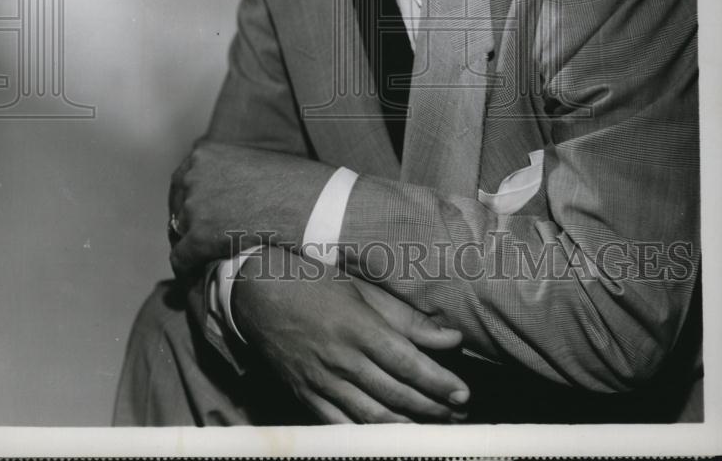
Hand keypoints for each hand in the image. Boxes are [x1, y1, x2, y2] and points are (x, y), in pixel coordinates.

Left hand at [168, 140, 332, 274]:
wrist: (311, 204)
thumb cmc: (295, 184)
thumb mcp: (256, 164)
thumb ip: (231, 173)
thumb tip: (224, 194)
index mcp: (206, 154)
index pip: (181, 181)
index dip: (188, 202)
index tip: (198, 218)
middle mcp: (193, 175)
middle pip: (176, 207)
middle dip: (186, 224)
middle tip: (201, 242)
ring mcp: (193, 205)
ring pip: (178, 233)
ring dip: (191, 246)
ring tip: (205, 261)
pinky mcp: (198, 236)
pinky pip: (181, 258)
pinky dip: (188, 269)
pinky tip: (199, 276)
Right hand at [232, 244, 470, 423]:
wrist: (258, 291)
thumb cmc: (314, 282)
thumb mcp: (362, 290)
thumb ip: (406, 318)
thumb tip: (450, 338)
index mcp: (357, 326)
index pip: (406, 363)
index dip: (437, 382)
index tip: (462, 392)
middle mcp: (340, 358)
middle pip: (394, 394)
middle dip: (432, 408)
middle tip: (458, 413)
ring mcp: (320, 380)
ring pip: (370, 416)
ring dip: (406, 427)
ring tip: (433, 429)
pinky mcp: (305, 394)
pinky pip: (339, 425)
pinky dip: (366, 436)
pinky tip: (389, 439)